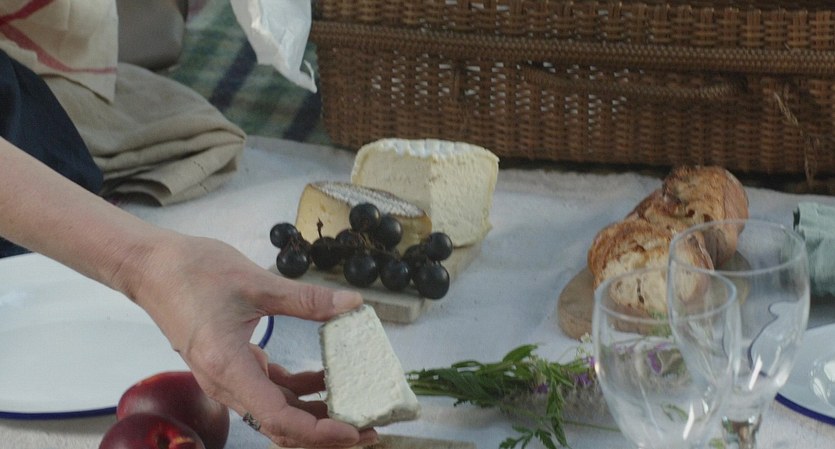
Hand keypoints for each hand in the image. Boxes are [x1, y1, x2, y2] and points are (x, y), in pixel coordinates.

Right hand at [124, 234, 377, 447]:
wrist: (152, 267)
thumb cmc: (192, 273)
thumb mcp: (256, 282)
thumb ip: (306, 299)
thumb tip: (352, 304)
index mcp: (228, 368)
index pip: (278, 418)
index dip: (319, 431)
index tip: (354, 430)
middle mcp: (227, 383)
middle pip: (281, 427)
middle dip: (326, 433)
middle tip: (369, 428)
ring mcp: (230, 378)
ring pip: (279, 413)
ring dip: (316, 416)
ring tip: (357, 410)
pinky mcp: (234, 367)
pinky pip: (272, 391)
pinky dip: (301, 392)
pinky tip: (327, 379)